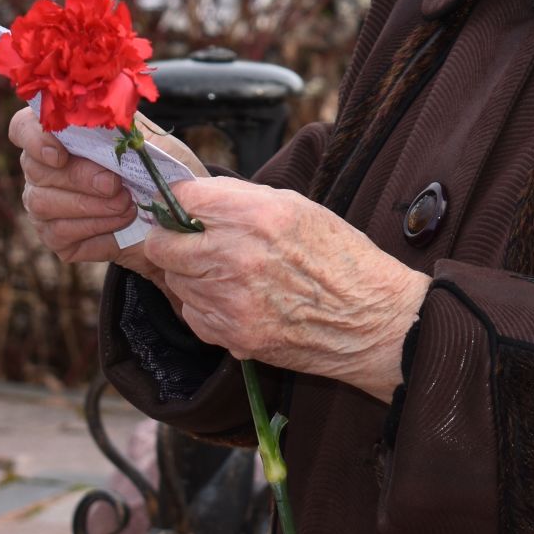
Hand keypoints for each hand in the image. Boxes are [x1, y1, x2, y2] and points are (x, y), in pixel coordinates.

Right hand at [7, 106, 203, 280]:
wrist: (173, 217)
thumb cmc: (159, 171)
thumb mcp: (154, 144)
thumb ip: (130, 129)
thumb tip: (110, 116)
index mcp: (62, 136)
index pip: (23, 127)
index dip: (34, 138)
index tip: (60, 154)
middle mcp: (43, 169)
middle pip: (36, 168)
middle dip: (79, 177)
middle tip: (115, 185)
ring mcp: (44, 204)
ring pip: (44, 203)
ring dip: (92, 205)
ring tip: (127, 204)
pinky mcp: (55, 237)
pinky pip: (59, 233)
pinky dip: (96, 228)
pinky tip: (122, 224)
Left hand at [140, 176, 431, 403]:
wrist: (371, 320)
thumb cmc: (341, 258)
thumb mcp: (298, 207)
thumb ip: (242, 200)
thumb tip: (197, 198)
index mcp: (256, 216)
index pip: (182, 199)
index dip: (180, 202)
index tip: (185, 208)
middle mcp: (235, 256)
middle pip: (162, 244)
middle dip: (172, 239)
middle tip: (191, 241)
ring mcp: (229, 300)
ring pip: (173, 281)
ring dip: (190, 274)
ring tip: (226, 272)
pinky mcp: (230, 334)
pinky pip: (192, 313)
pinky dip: (205, 305)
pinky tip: (236, 299)